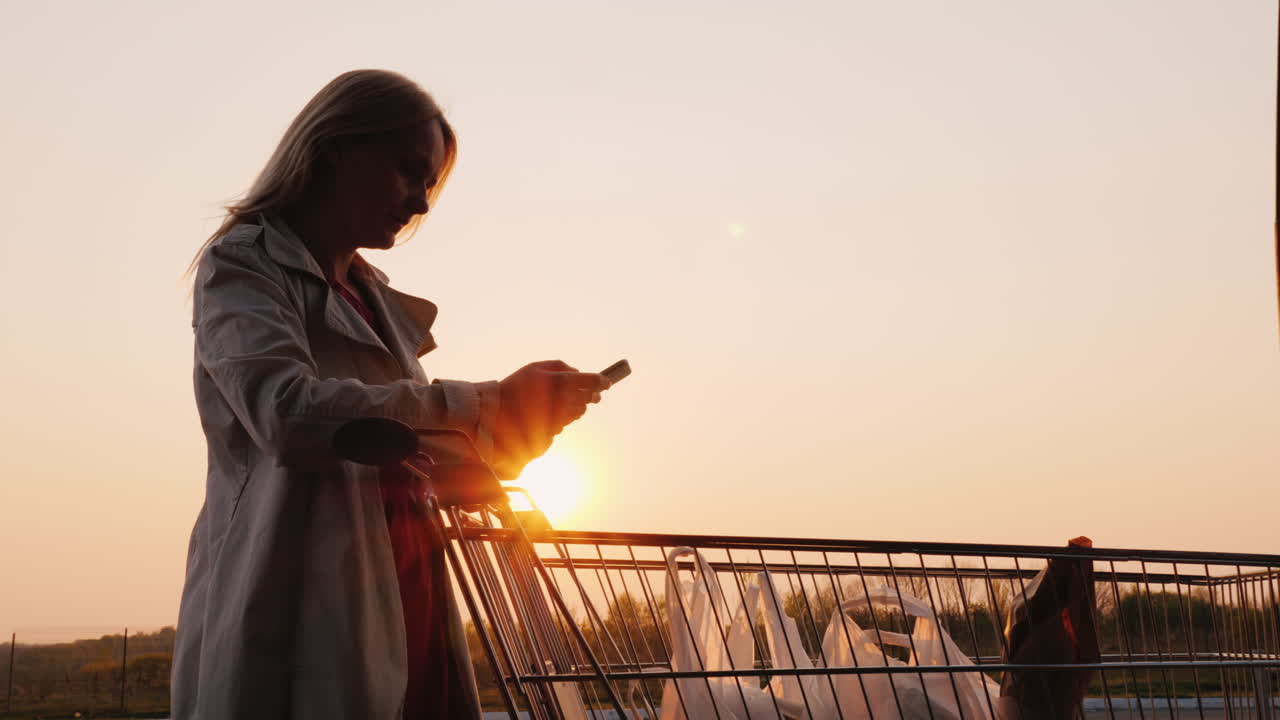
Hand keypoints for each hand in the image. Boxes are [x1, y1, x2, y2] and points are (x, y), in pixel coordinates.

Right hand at [490, 360, 610, 478]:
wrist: (495, 413)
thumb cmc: (515, 386)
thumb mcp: (535, 368)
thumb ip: (560, 366)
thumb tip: (579, 373)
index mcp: (559, 381)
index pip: (590, 382)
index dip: (601, 381)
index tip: (606, 383)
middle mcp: (562, 401)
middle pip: (588, 398)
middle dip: (592, 395)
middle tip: (595, 394)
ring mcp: (558, 417)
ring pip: (579, 412)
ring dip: (579, 407)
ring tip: (568, 402)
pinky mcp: (553, 430)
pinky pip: (566, 422)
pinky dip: (565, 417)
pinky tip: (554, 413)